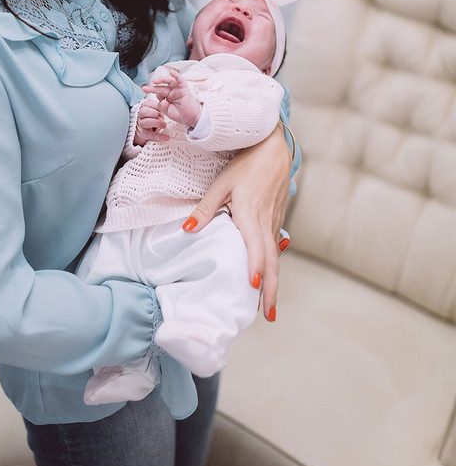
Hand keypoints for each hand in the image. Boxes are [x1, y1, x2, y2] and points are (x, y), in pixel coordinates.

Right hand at [133, 98, 168, 145]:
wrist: (142, 132)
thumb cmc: (152, 119)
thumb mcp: (154, 111)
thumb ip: (159, 108)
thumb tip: (166, 106)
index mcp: (143, 108)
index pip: (147, 103)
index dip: (156, 106)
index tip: (161, 110)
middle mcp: (141, 116)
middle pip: (143, 111)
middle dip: (154, 113)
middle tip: (161, 117)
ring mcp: (141, 126)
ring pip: (145, 122)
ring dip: (157, 123)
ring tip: (164, 125)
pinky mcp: (144, 135)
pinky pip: (151, 135)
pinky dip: (159, 136)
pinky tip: (167, 137)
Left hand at [146, 69, 200, 127]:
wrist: (192, 118)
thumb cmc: (181, 114)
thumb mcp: (168, 112)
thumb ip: (162, 106)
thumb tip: (162, 101)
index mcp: (167, 97)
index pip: (158, 93)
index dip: (154, 95)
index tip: (150, 97)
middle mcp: (171, 92)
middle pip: (161, 88)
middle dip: (153, 88)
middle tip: (144, 88)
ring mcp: (178, 90)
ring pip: (169, 82)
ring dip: (162, 79)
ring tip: (155, 81)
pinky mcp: (184, 89)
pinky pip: (180, 81)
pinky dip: (176, 76)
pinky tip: (171, 72)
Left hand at [180, 128, 292, 320]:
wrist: (274, 149)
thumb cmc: (245, 165)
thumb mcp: (221, 183)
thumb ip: (206, 208)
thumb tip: (189, 229)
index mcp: (252, 216)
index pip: (256, 248)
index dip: (255, 268)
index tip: (253, 288)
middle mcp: (267, 223)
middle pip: (273, 262)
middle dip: (271, 290)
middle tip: (267, 316)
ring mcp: (275, 223)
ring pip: (276, 258)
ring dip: (273, 282)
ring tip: (266, 306)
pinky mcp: (277, 220)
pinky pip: (275, 248)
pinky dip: (272, 266)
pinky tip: (266, 277)